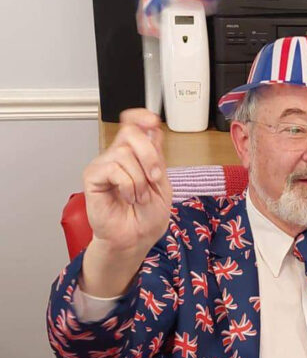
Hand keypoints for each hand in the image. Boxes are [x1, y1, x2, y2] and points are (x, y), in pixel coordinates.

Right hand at [82, 108, 172, 254]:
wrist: (135, 240)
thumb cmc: (146, 219)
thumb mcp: (162, 185)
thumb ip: (157, 158)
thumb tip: (153, 129)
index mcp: (135, 156)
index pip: (132, 124)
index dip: (141, 117)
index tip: (152, 122)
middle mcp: (117, 157)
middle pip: (130, 132)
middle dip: (149, 155)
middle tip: (155, 178)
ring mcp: (104, 165)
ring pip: (124, 153)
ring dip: (139, 180)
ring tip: (138, 197)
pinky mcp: (93, 176)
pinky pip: (113, 168)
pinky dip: (127, 185)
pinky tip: (126, 197)